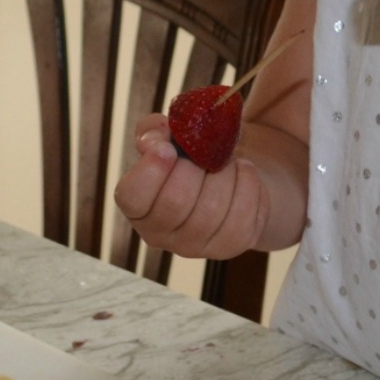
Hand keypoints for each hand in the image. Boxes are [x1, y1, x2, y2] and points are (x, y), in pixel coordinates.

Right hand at [113, 112, 270, 258]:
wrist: (227, 180)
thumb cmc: (188, 159)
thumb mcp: (167, 139)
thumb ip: (153, 132)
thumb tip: (156, 139)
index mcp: (137, 207)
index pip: (132, 197)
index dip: (151, 170)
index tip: (169, 148)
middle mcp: (159, 235)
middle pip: (175, 202)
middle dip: (195, 167)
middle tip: (204, 152)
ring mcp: (194, 247)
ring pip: (212, 208)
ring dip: (224, 173)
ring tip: (225, 160)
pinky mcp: (229, 246)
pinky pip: (242, 213)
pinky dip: (247, 182)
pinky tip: (242, 172)